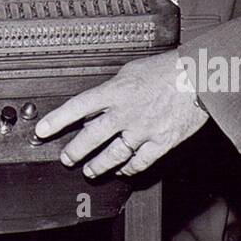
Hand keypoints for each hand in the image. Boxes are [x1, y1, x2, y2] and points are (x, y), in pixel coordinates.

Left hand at [34, 52, 207, 177]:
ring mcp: (143, 130)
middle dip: (74, 151)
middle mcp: (126, 113)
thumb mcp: (130, 72)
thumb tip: (94, 107)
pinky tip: (123, 170)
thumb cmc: (166, 70)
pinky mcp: (161, 142)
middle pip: (91, 138)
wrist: (199, 77)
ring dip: (98, 166)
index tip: (42, 130)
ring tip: (90, 171)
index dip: (56, 120)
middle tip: (66, 158)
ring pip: (113, 156)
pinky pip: (140, 162)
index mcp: (115, 91)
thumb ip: (110, 90)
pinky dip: (129, 169)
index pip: (77, 106)